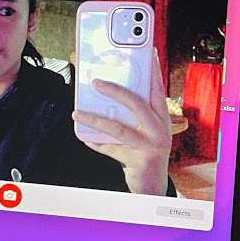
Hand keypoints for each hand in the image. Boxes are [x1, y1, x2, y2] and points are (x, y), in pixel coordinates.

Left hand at [72, 49, 171, 194]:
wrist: (153, 186)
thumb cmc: (146, 151)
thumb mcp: (146, 130)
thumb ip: (134, 113)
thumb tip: (106, 90)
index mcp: (162, 118)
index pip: (156, 89)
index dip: (151, 71)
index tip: (147, 54)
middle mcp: (160, 130)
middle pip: (137, 104)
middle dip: (115, 91)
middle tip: (96, 82)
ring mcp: (150, 146)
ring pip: (119, 129)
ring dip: (95, 120)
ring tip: (77, 113)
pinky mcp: (139, 161)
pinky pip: (110, 149)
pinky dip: (96, 143)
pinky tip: (84, 137)